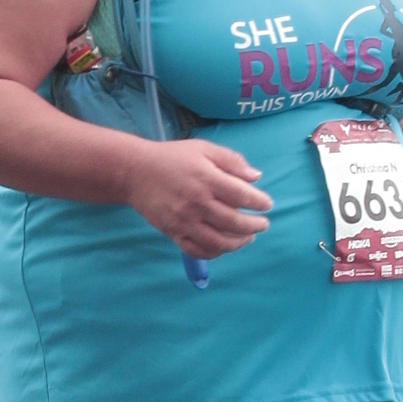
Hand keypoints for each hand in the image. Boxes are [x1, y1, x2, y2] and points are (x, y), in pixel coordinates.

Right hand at [127, 136, 271, 260]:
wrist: (135, 172)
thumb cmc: (172, 158)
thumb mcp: (204, 149)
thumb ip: (232, 160)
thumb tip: (256, 177)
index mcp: (207, 179)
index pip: (242, 196)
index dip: (259, 202)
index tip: (267, 204)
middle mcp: (197, 203)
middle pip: (234, 222)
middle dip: (254, 225)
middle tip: (263, 224)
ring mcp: (184, 221)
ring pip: (218, 241)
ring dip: (239, 243)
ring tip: (249, 238)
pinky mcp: (173, 233)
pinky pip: (197, 250)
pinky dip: (215, 252)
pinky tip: (224, 246)